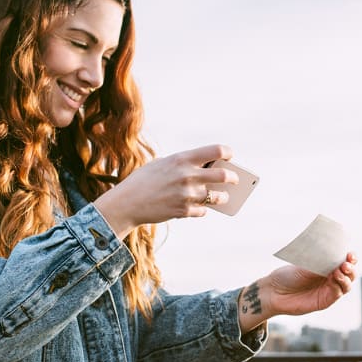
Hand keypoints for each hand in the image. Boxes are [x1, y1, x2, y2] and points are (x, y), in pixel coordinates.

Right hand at [94, 144, 238, 238]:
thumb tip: (204, 170)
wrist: (127, 203)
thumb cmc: (143, 181)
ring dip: (222, 197)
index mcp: (182, 159)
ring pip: (217, 197)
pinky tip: (198, 208)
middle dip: (232, 177)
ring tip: (224, 197)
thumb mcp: (161, 164)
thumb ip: (181, 165)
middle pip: (223, 175)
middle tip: (234, 179)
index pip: (215, 151)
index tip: (229, 156)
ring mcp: (187, 194)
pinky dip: (202, 210)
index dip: (227, 152)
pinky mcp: (184, 211)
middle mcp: (187, 175)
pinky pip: (203, 211)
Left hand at [266, 252, 356, 315]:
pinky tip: (335, 278)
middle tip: (346, 263)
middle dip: (350, 268)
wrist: (274, 291)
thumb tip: (334, 254)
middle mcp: (329, 278)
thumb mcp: (304, 265)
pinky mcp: (324, 301)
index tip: (350, 254)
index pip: (344, 262)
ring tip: (340, 269)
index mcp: (326, 267)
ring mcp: (328, 290)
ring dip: (346, 277)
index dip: (350, 258)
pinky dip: (338, 285)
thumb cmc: (286, 276)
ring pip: (346, 284)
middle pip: (349, 274)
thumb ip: (320, 262)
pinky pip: (337, 293)